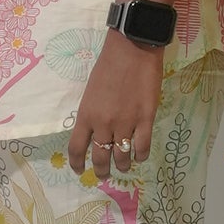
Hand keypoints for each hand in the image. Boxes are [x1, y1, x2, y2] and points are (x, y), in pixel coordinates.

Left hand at [68, 30, 163, 181]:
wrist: (132, 48)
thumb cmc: (109, 65)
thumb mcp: (91, 91)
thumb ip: (92, 112)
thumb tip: (96, 130)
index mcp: (86, 115)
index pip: (77, 148)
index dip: (78, 164)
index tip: (80, 171)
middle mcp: (104, 124)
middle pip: (101, 157)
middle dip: (102, 170)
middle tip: (104, 174)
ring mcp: (126, 123)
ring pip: (123, 156)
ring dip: (123, 165)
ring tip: (125, 166)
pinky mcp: (146, 119)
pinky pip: (143, 147)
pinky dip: (141, 155)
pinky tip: (140, 155)